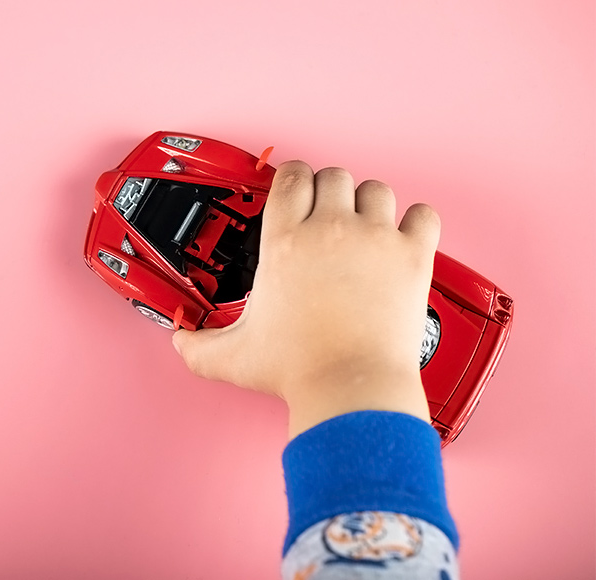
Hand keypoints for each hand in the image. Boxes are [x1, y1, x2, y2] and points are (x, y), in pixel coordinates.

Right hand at [172, 160, 440, 438]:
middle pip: (334, 176)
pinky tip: (404, 237)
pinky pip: (424, 215)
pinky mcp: (411, 257)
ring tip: (363, 228)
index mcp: (286, 242)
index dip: (293, 179)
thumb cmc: (299, 370)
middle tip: (328, 216)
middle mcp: (331, 230)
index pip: (291, 178)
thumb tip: (181, 343)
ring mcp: (374, 240)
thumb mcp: (234, 356)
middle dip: (329, 192)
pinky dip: (416, 221)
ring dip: (368, 204)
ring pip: (377, 190)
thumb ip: (199, 347)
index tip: (295, 190)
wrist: (350, 389)